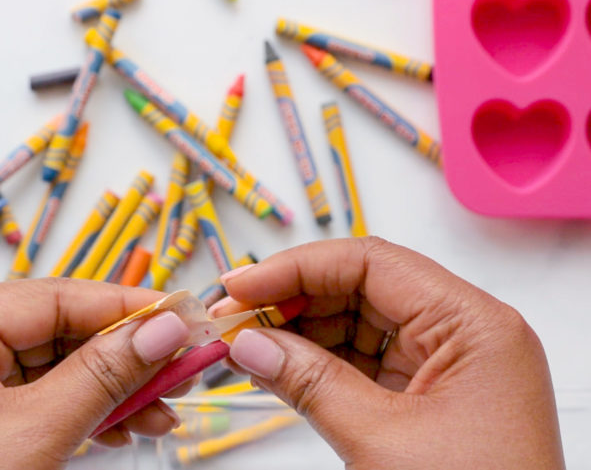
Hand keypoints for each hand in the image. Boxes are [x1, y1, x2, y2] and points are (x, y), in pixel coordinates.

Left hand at [0, 279, 195, 469]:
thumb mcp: (36, 433)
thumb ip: (104, 374)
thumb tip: (163, 329)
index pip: (50, 297)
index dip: (122, 306)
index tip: (179, 314)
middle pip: (57, 332)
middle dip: (123, 355)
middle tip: (180, 364)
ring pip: (56, 368)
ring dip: (113, 388)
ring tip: (164, 409)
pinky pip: (42, 398)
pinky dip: (86, 411)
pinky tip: (127, 425)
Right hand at [209, 237, 563, 468]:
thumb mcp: (381, 442)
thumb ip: (309, 383)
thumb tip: (249, 343)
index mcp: (473, 324)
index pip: (371, 263)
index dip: (297, 268)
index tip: (240, 285)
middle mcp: (464, 334)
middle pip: (362, 288)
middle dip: (291, 300)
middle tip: (232, 318)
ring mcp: (447, 366)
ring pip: (358, 324)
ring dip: (298, 333)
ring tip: (245, 345)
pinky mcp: (428, 397)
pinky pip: (363, 362)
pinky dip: (317, 364)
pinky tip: (277, 367)